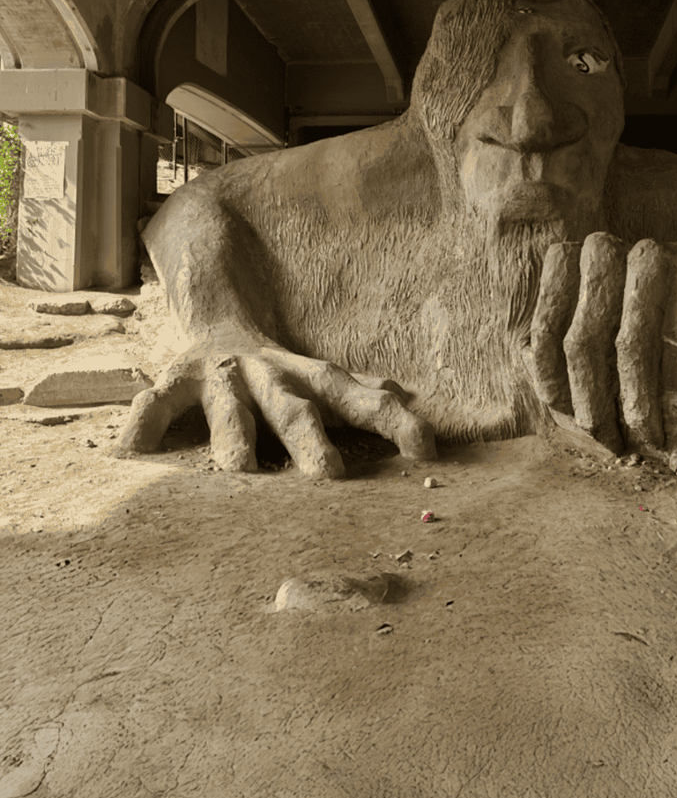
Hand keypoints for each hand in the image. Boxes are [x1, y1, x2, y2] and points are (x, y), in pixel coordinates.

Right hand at [115, 341, 435, 477]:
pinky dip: (144, 422)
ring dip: (235, 436)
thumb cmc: (282, 376)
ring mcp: (222, 379)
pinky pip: (156, 402)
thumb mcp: (324, 382)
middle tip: (330, 476)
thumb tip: (416, 408)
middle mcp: (271, 377)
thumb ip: (364, 396)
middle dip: (312, 442)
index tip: (424, 449)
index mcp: (312, 381)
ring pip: (229, 410)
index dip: (393, 422)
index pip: (361, 401)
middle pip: (296, 410)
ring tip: (238, 470)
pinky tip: (132, 452)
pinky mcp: (174, 381)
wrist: (220, 320)